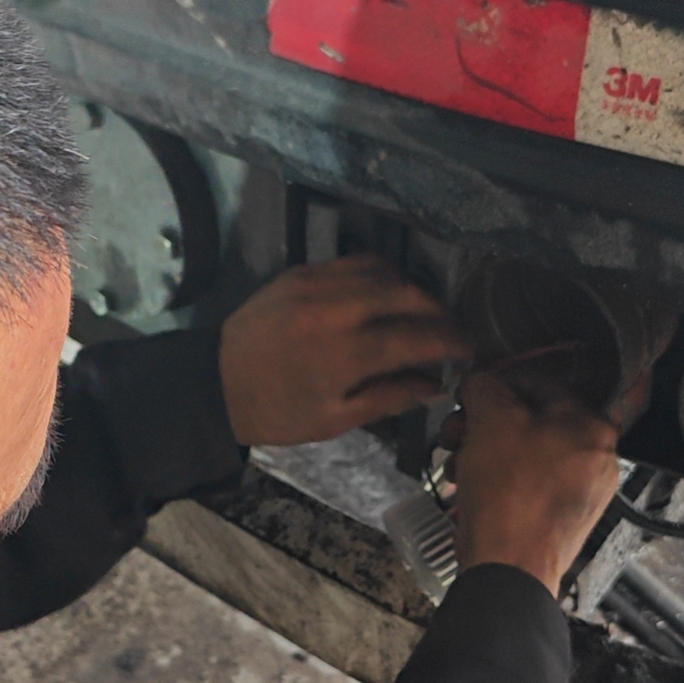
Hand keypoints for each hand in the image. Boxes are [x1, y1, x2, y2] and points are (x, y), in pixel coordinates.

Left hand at [220, 256, 469, 446]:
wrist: (215, 382)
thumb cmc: (278, 411)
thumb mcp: (336, 419)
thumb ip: (390, 398)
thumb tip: (436, 385)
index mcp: (344, 356)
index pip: (416, 337)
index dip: (450, 342)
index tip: (468, 351)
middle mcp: (334, 311)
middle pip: (408, 294)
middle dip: (438, 311)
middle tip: (449, 330)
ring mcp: (316, 284)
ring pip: (384, 271)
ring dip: (412, 289)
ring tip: (422, 312)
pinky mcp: (301, 272)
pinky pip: (354, 263)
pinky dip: (380, 276)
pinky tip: (387, 296)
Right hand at [449, 373, 619, 595]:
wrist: (507, 569)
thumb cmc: (508, 494)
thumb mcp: (491, 421)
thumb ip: (485, 386)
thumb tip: (480, 383)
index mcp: (592, 426)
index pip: (537, 382)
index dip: (493, 384)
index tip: (466, 395)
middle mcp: (596, 457)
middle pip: (530, 420)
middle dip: (483, 423)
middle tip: (454, 432)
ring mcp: (581, 490)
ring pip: (524, 451)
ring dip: (483, 450)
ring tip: (455, 463)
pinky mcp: (561, 516)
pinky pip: (527, 482)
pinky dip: (497, 477)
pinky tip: (468, 484)